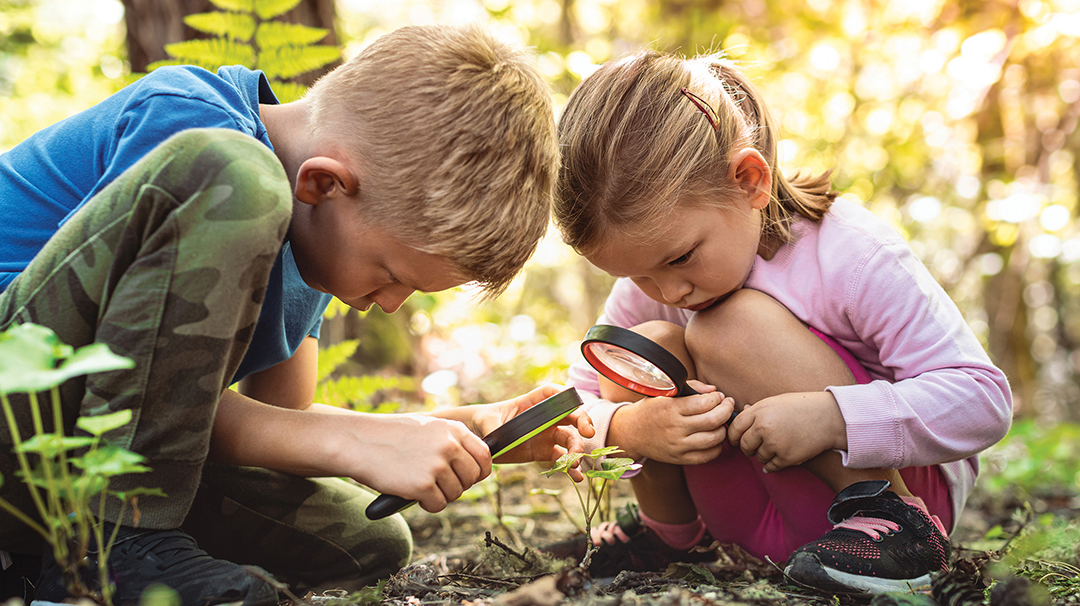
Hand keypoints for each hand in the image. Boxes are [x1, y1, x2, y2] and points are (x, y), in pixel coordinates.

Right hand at [351, 413, 491, 512]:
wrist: (359, 442)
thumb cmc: (391, 435)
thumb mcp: (428, 427)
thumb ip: (451, 440)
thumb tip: (475, 462)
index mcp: (454, 429)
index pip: (484, 455)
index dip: (479, 470)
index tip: (468, 477)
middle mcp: (449, 446)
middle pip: (472, 478)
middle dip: (459, 485)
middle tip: (440, 484)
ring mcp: (436, 466)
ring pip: (456, 493)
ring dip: (441, 495)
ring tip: (422, 486)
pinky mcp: (422, 485)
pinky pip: (439, 505)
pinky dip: (428, 504)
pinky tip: (414, 495)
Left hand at [468, 384, 595, 480]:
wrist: (481, 438)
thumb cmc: (484, 420)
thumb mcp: (486, 421)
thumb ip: (492, 426)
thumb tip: (495, 434)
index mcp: (531, 403)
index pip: (552, 393)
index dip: (565, 395)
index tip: (575, 402)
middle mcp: (544, 417)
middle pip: (570, 415)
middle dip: (582, 422)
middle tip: (588, 433)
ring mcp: (547, 435)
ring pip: (569, 439)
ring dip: (576, 449)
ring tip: (575, 464)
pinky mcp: (544, 452)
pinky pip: (561, 459)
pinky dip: (570, 469)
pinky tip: (577, 478)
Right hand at [607, 385, 734, 464]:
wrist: (631, 432)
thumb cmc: (652, 409)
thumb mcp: (665, 392)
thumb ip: (692, 387)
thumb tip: (714, 391)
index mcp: (671, 408)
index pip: (705, 403)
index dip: (718, 398)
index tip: (719, 396)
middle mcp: (675, 428)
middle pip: (713, 420)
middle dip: (727, 410)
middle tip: (728, 406)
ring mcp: (678, 445)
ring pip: (714, 439)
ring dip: (724, 429)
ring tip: (721, 422)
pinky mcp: (680, 459)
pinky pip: (708, 456)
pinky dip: (717, 446)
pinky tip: (714, 438)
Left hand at [727, 391, 845, 472]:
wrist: (829, 418)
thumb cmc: (802, 407)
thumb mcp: (776, 402)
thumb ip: (756, 410)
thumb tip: (739, 414)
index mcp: (759, 411)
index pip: (735, 427)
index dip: (732, 435)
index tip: (735, 440)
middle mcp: (763, 428)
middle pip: (744, 445)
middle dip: (747, 447)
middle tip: (754, 446)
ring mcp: (774, 444)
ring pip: (758, 457)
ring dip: (763, 455)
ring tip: (775, 447)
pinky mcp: (786, 458)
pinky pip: (770, 466)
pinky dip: (772, 465)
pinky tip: (779, 457)